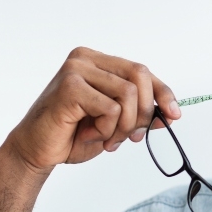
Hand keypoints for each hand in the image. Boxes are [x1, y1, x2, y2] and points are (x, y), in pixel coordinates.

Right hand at [3, 47, 180, 172]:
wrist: (36, 151)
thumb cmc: (72, 135)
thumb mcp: (115, 124)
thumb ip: (140, 115)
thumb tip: (171, 114)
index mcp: (97, 62)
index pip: (142, 71)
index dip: (163, 93)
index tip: (175, 114)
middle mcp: (85, 59)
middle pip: (140, 76)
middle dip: (144, 113)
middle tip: (131, 136)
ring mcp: (76, 70)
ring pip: (128, 95)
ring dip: (124, 126)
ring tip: (106, 138)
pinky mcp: (70, 86)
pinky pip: (110, 109)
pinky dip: (106, 129)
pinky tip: (89, 134)